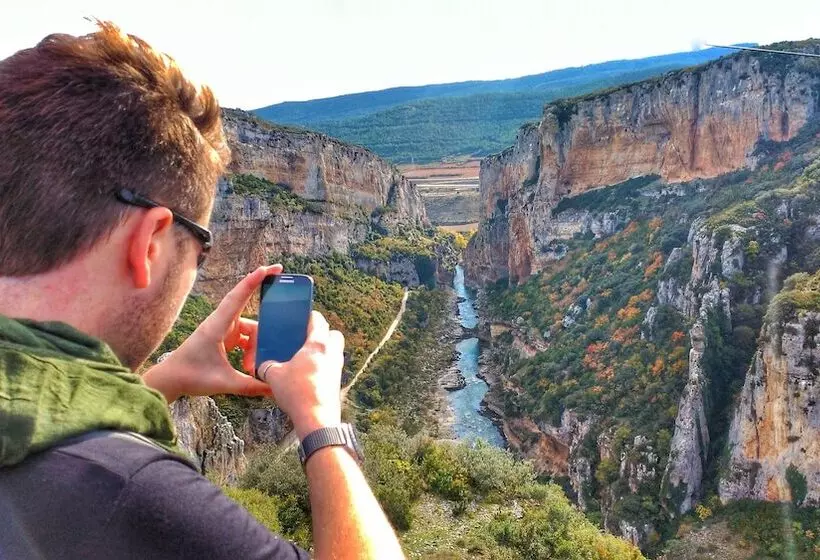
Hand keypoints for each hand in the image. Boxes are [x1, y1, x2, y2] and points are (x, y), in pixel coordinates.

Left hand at [142, 264, 282, 402]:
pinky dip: (250, 349)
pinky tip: (250, 366)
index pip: (237, 297)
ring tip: (253, 367)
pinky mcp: (222, 338)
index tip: (270, 269)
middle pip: (251, 319)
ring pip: (249, 330)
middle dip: (266, 319)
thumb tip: (274, 389)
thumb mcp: (224, 383)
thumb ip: (251, 386)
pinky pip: (244, 337)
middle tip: (283, 320)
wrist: (170, 380)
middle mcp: (220, 324)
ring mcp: (221, 330)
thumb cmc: (191, 376)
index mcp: (217, 327)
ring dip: (256, 346)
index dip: (254, 281)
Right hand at [258, 311, 344, 439]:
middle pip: (333, 334)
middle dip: (322, 334)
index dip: (309, 316)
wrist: (317, 419)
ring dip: (323, 352)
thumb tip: (263, 367)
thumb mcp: (274, 375)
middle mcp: (332, 353)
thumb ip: (267, 366)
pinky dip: (323, 367)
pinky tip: (307, 377)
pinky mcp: (337, 383)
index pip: (318, 320)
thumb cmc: (298, 392)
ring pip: (334, 351)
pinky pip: (332, 368)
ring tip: (304, 359)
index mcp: (318, 344)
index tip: (301, 317)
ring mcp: (337, 368)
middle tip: (305, 340)